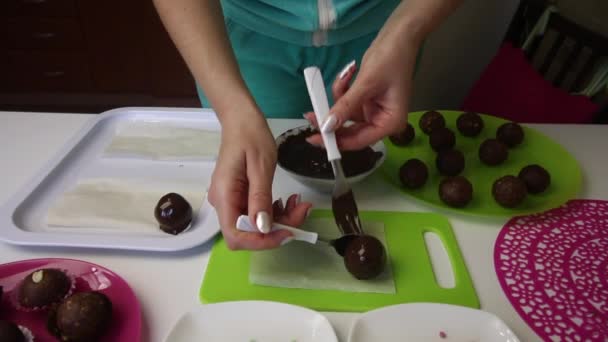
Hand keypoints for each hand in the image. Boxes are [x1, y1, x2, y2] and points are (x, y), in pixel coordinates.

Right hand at [208, 117, 311, 249]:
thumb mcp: (261, 167)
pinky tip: (287, 200)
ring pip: (255, 225)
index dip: (262, 241)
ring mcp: (231, 200)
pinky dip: (274, 211)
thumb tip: (263, 228)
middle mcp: (224, 203)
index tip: (287, 232)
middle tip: (301, 211)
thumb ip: (261, 199)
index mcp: (224, 196)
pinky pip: (256, 213)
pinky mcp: (240, 196)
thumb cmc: (250, 136)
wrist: (242, 119)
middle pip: (248, 233)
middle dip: (276, 229)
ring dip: (279, 220)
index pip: (237, 235)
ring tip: (298, 203)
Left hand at [305, 37, 419, 149]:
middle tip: (310, 114)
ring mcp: (374, 111)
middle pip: (351, 131)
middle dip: (331, 120)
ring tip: (343, 77)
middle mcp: (383, 121)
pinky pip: (348, 103)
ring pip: (346, 115)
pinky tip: (349, 72)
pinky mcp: (367, 100)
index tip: (314, 138)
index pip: (359, 140)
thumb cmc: (390, 59)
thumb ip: (345, 107)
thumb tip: (327, 126)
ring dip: (339, 97)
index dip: (336, 142)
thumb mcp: (365, 84)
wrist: (399, 35)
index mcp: (390, 123)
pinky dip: (343, 90)